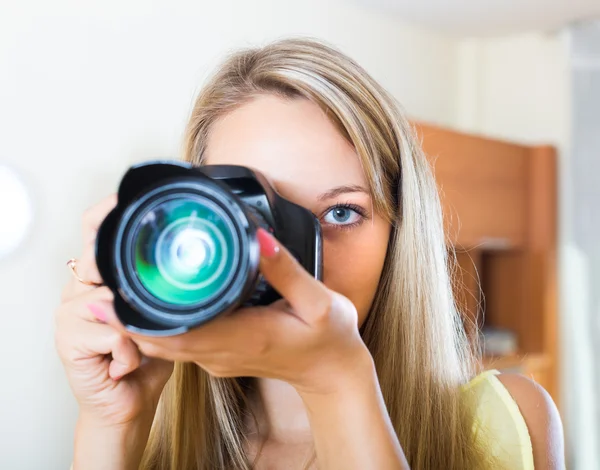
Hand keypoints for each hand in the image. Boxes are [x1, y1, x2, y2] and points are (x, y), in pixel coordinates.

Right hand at [54, 195, 172, 426]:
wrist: (128, 403)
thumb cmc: (144, 359)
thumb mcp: (159, 317)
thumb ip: (160, 291)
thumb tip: (185, 266)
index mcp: (100, 279)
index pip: (93, 232)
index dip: (106, 212)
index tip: (127, 199)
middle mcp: (79, 290)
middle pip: (96, 258)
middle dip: (125, 282)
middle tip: (140, 309)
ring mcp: (69, 313)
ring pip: (113, 300)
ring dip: (138, 329)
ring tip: (136, 347)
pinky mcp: (68, 340)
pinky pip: (115, 333)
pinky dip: (131, 353)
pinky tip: (125, 363)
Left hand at [105, 228, 369, 395]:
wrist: (332, 373)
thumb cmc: (328, 339)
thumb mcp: (318, 302)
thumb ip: (286, 270)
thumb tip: (258, 238)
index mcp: (243, 336)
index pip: (176, 332)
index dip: (137, 318)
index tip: (107, 299)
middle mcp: (222, 352)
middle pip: (160, 339)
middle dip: (125, 318)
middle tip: (100, 287)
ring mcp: (219, 358)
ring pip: (166, 344)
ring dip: (138, 323)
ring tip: (117, 293)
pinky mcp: (221, 356)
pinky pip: (180, 344)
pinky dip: (159, 328)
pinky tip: (154, 306)